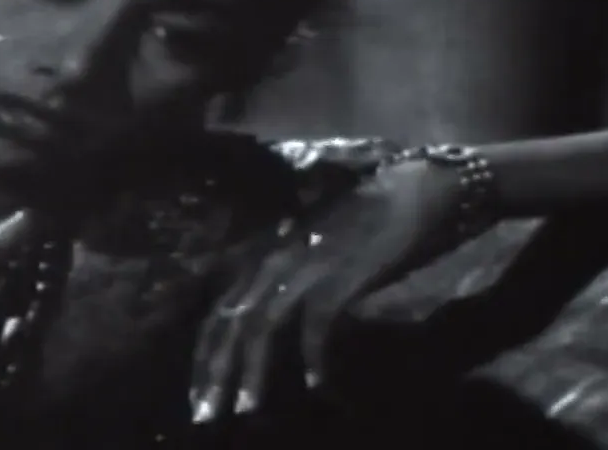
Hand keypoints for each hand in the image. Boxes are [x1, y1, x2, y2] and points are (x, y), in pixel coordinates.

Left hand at [188, 159, 471, 423]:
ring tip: (243, 410)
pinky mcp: (336, 278)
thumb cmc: (358, 216)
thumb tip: (255, 320)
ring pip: (260, 327)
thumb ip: (280, 276)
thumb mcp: (305, 248)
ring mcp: (301, 267)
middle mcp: (272, 258)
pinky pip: (315, 329)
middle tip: (204, 416)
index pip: (218, 309)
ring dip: (250, 373)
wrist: (408, 190)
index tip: (198, 393)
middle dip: (215, 372)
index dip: (205, 353)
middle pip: (230, 322)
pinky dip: (313, 359)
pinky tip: (315, 385)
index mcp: (261, 251)